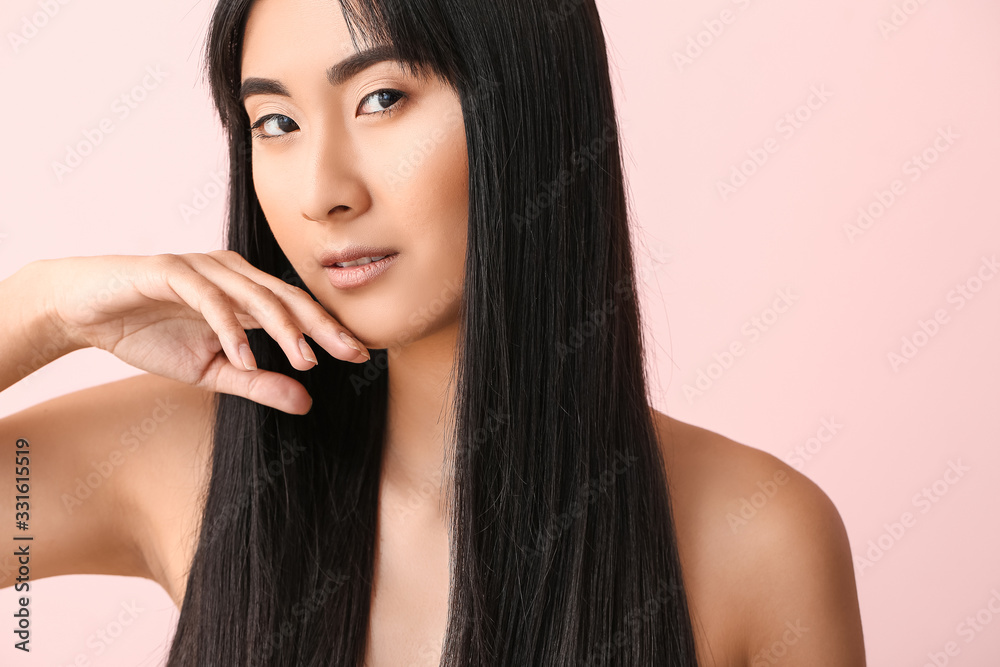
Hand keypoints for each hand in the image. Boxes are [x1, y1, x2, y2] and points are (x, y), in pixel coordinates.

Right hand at [38, 250, 367, 413]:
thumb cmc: (150, 334)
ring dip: (283, 329)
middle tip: (353, 353)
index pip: (298, 310)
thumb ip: (256, 383)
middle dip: (324, 327)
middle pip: (289, 298)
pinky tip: (242, 356)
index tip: (362, 356)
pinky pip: (208, 298)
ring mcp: (203, 268)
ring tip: (306, 361)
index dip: (330, 331)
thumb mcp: (210, 371)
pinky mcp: (170, 271)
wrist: (85, 311)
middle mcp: (232, 273)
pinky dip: (228, 327)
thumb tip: (306, 403)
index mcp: (246, 293)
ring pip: (255, 294)